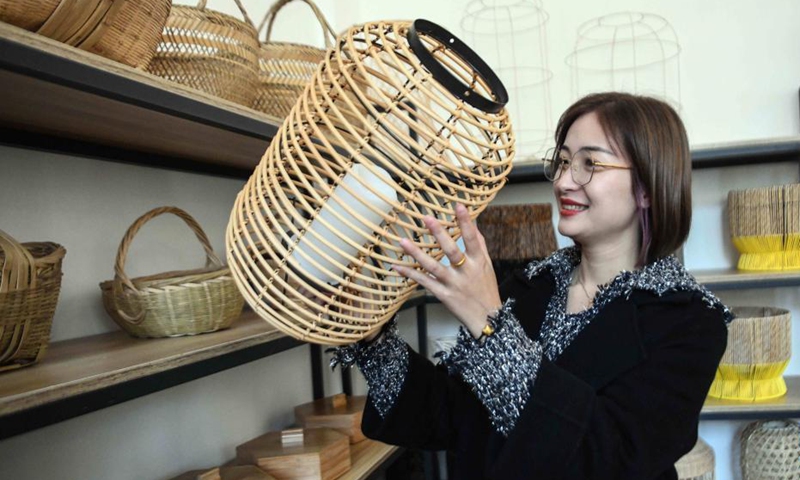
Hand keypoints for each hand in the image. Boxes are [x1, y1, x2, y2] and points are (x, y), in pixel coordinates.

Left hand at [392, 203, 501, 338]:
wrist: (487, 319)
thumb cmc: (487, 289)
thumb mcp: (488, 266)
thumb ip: (480, 245)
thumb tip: (475, 226)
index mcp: (478, 262)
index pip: (472, 239)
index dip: (465, 222)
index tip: (458, 205)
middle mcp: (466, 272)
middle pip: (451, 251)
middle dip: (439, 234)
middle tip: (426, 218)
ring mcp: (453, 284)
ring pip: (433, 267)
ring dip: (417, 254)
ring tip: (403, 241)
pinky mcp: (443, 295)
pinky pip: (424, 283)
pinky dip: (410, 274)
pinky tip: (397, 266)